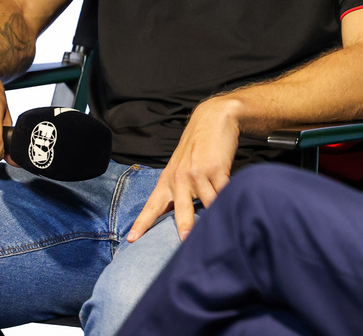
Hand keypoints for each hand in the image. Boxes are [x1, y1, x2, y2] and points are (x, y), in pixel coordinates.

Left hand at [127, 95, 241, 242]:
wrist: (212, 119)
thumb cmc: (197, 147)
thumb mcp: (180, 167)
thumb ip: (179, 190)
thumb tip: (183, 216)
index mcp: (167, 180)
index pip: (152, 206)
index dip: (142, 224)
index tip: (131, 240)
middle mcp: (180, 178)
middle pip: (181, 210)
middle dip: (183, 227)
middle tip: (184, 241)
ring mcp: (198, 173)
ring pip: (208, 204)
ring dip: (213, 215)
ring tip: (219, 226)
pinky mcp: (217, 168)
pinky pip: (223, 191)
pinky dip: (227, 199)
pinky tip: (231, 204)